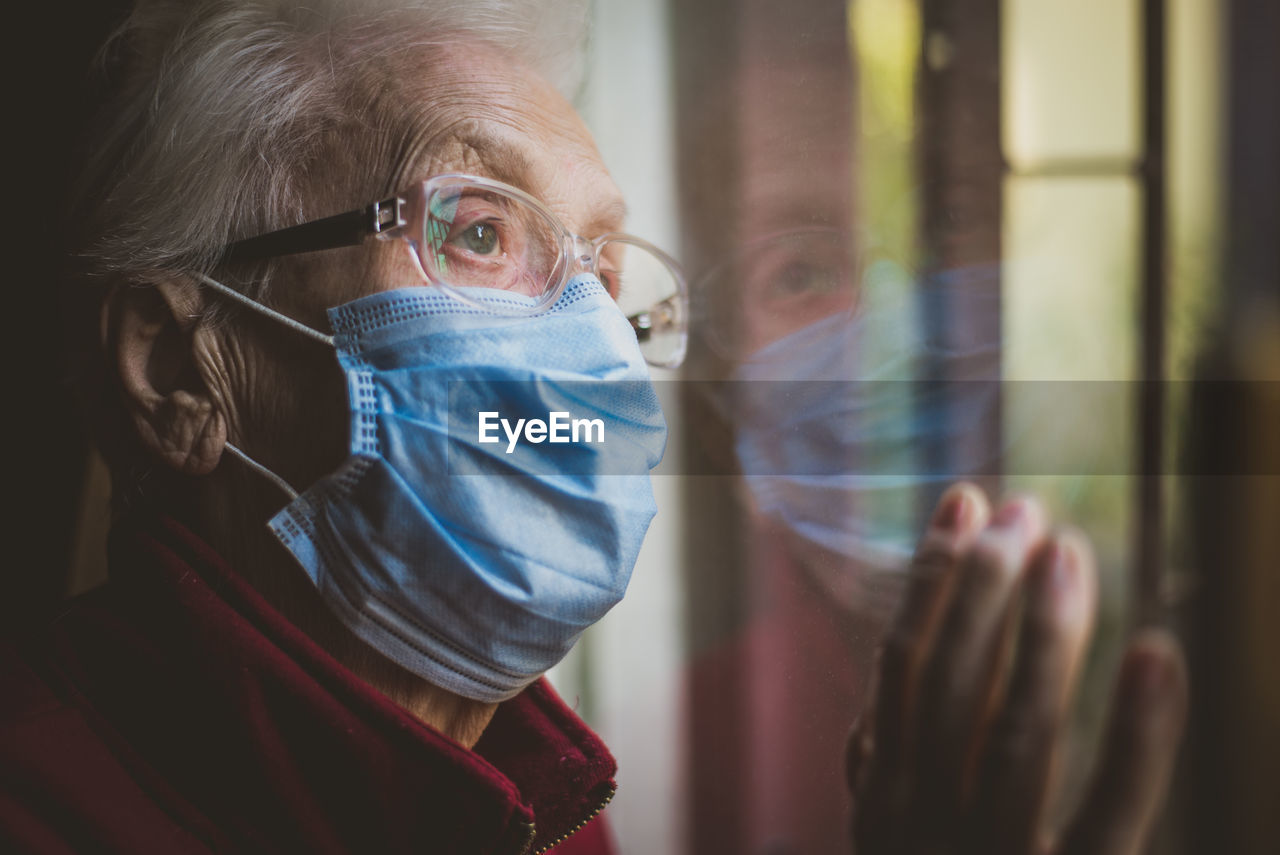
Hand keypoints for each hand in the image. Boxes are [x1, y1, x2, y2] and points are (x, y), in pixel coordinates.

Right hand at [846, 484, 1187, 854]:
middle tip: (1023, 510)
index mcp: (883, 806)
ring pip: (1016, 733)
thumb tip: (883, 684)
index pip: (902, 668)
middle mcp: (924, 827)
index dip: (931, 577)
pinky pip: (1112, 813)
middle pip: (952, 685)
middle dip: (983, 584)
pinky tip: (1157, 655)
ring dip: (1041, 633)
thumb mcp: (894, 840)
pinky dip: (1138, 735)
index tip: (964, 503)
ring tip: (1065, 551)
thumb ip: (886, 774)